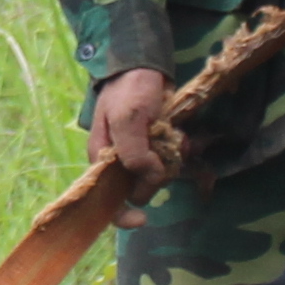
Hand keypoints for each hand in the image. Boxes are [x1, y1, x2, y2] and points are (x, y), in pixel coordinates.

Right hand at [88, 68, 174, 217]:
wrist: (143, 64)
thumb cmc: (128, 90)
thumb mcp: (127, 119)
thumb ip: (134, 153)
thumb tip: (150, 177)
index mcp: (103, 159)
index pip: (107, 199)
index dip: (122, 214)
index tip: (143, 219)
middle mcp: (120, 161)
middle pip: (141, 188)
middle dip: (157, 175)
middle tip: (165, 153)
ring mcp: (140, 153)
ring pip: (159, 174)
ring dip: (171, 160)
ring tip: (174, 137)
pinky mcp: (157, 144)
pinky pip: (171, 159)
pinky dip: (179, 150)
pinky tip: (181, 136)